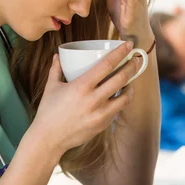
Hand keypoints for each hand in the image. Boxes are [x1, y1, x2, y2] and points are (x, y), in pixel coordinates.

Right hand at [28, 42, 141, 160]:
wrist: (49, 139)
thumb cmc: (48, 111)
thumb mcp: (51, 87)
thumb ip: (56, 69)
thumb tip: (57, 55)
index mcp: (81, 86)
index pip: (106, 65)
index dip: (120, 53)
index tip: (128, 45)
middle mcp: (93, 99)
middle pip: (121, 78)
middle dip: (132, 66)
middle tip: (137, 59)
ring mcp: (100, 113)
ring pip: (125, 96)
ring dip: (131, 85)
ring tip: (131, 78)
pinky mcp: (103, 124)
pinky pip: (118, 109)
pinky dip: (122, 99)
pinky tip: (122, 94)